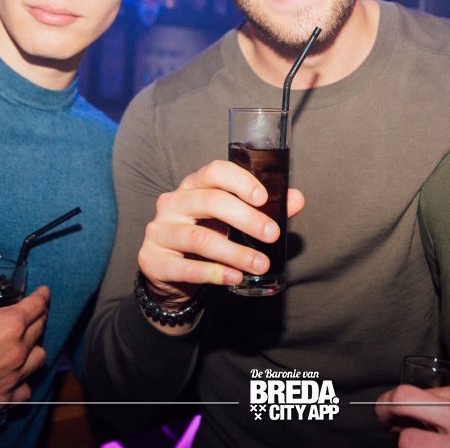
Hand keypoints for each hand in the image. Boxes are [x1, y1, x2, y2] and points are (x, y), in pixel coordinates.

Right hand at [0, 285, 49, 415]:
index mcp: (9, 324)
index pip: (36, 306)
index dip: (42, 296)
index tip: (44, 293)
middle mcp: (17, 351)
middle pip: (39, 329)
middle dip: (38, 317)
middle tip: (33, 313)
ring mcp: (11, 378)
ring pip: (38, 359)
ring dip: (34, 347)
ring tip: (26, 343)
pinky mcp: (1, 400)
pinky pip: (25, 389)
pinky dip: (23, 380)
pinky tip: (17, 374)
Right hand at [137, 159, 305, 305]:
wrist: (170, 274)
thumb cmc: (206, 236)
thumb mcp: (232, 221)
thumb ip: (262, 209)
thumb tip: (296, 199)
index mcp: (193, 186)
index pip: (214, 172)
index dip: (240, 181)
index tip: (264, 197)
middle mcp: (172, 203)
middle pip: (209, 202)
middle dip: (245, 218)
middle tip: (272, 235)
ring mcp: (159, 231)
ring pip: (199, 238)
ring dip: (235, 252)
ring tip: (260, 264)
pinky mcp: (153, 260)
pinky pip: (186, 267)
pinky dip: (215, 273)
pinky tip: (235, 277)